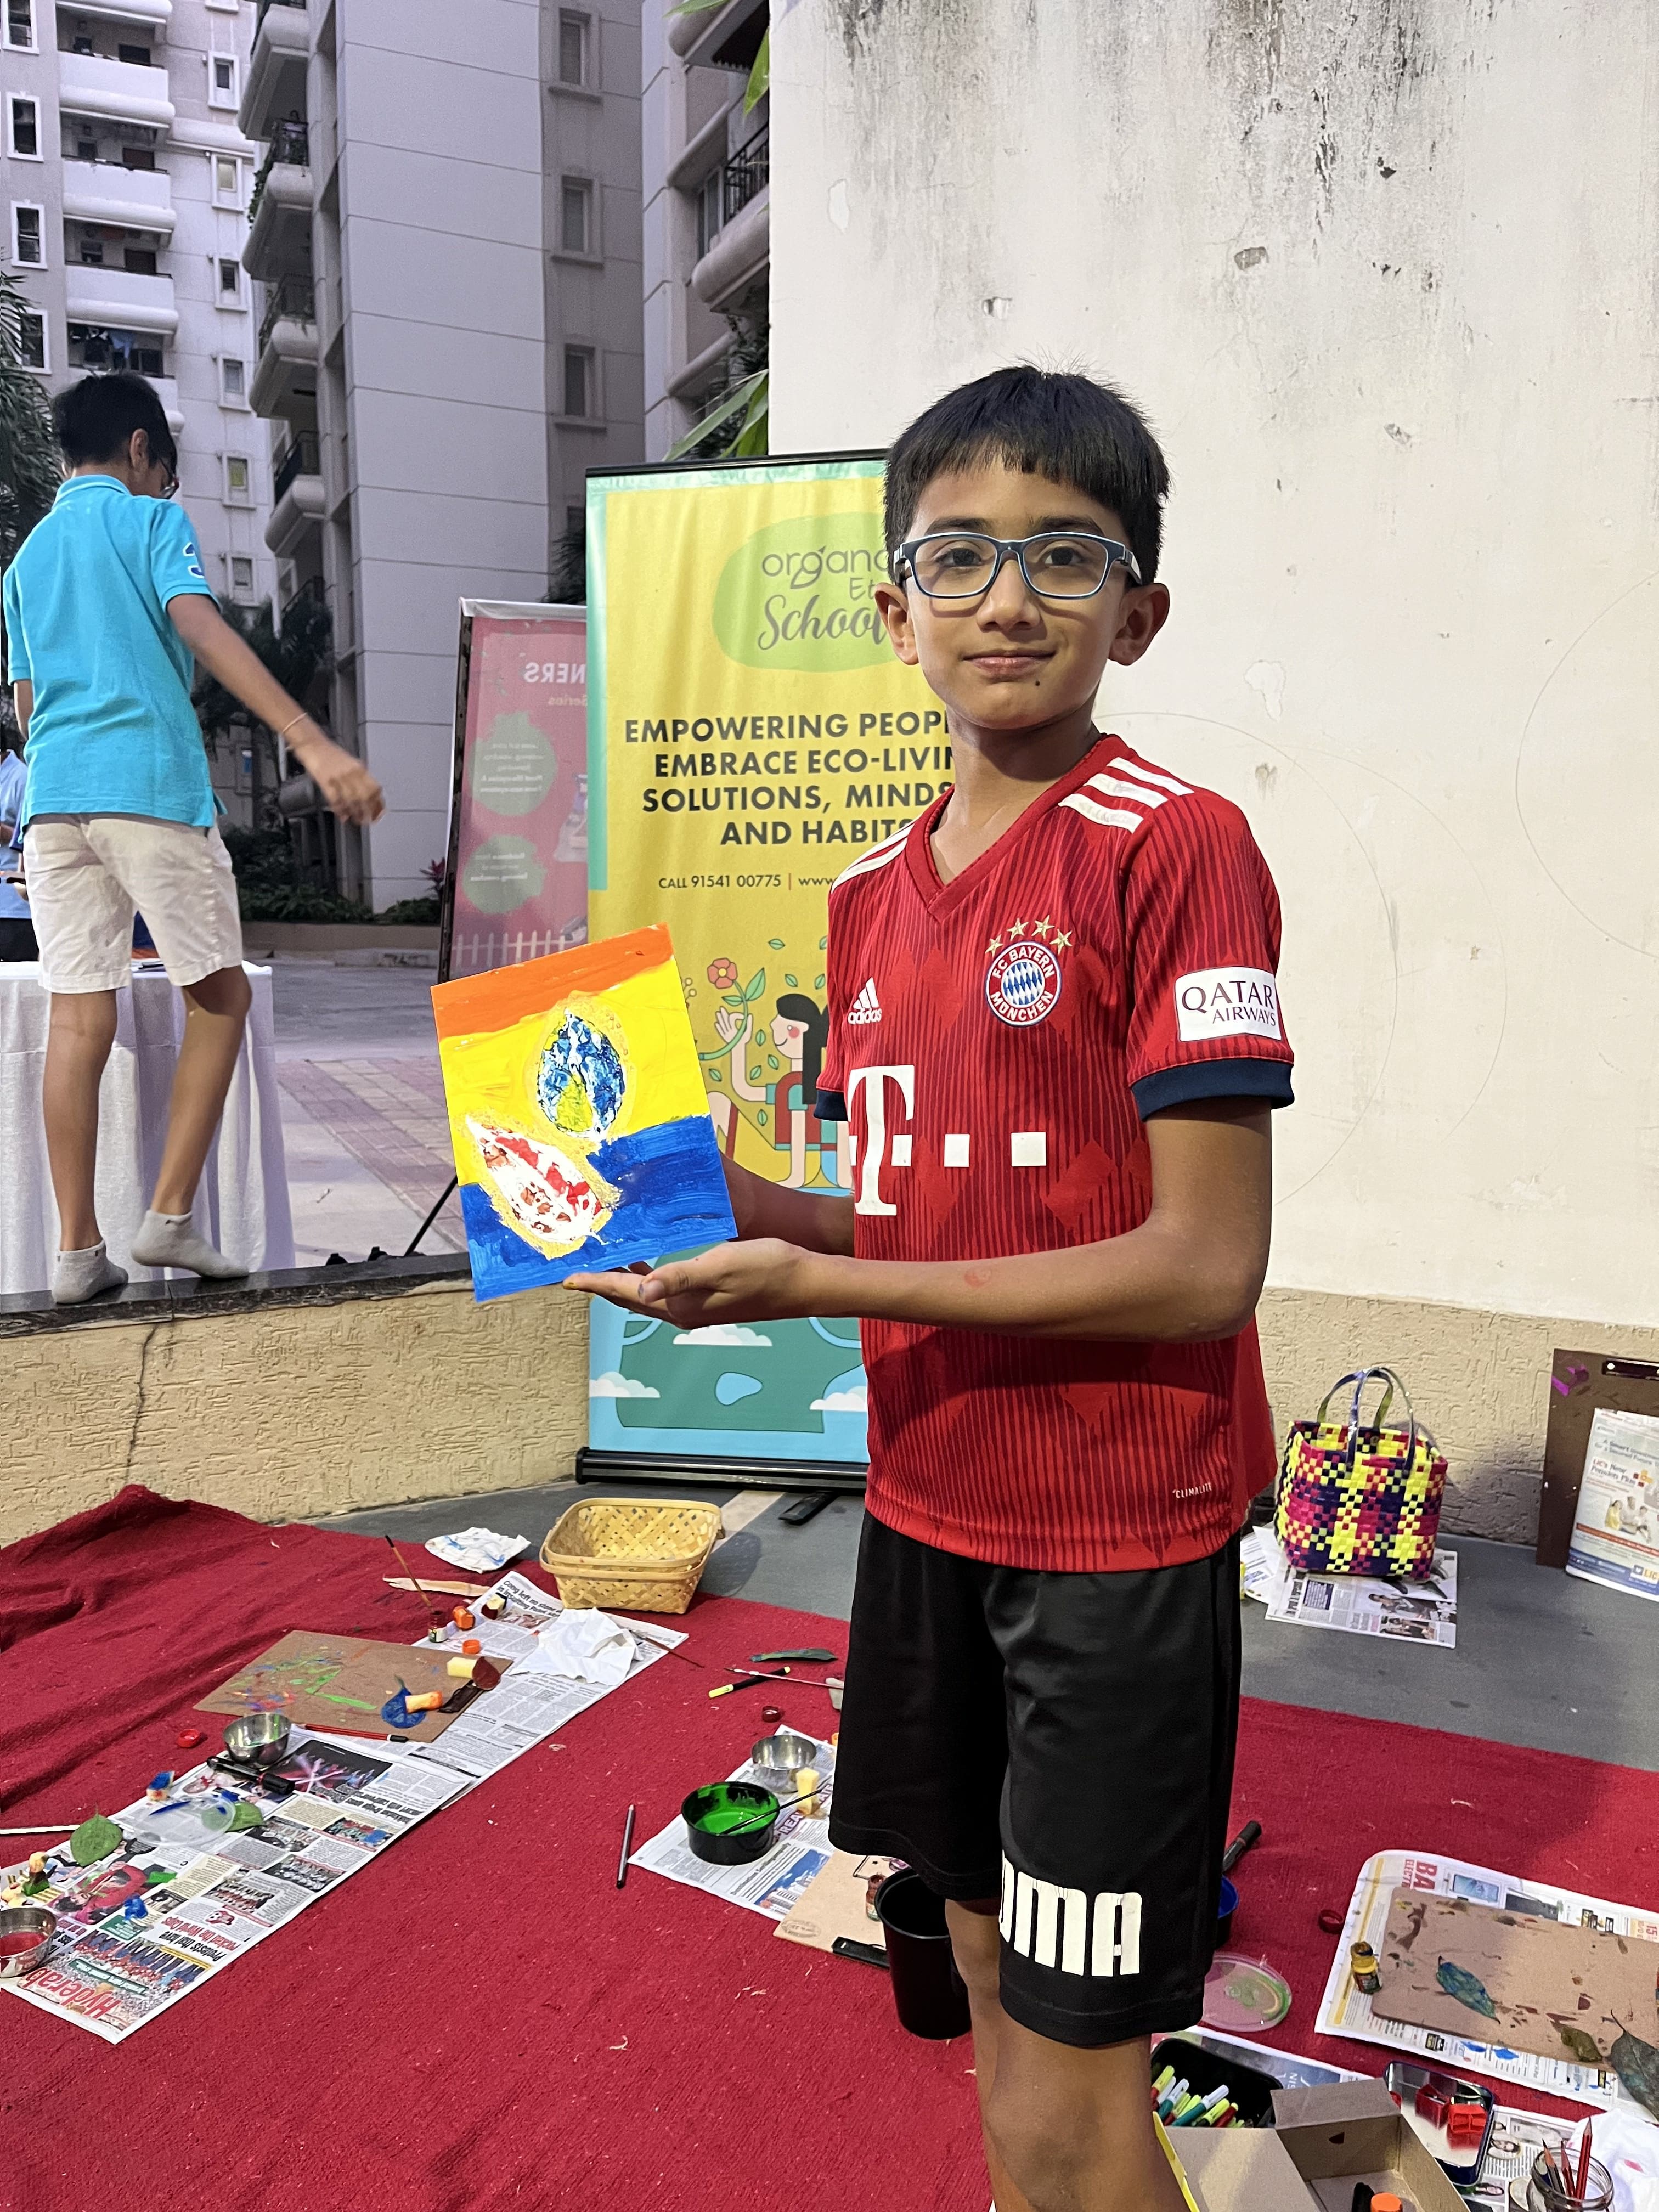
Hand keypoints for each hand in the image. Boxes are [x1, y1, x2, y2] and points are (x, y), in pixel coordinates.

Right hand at [297, 729, 384, 824]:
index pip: (375, 788)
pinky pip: (335, 799)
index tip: (379, 813)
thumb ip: (360, 777)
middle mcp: (351, 773)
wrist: (313, 745)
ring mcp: (338, 777)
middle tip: (369, 820)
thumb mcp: (351, 763)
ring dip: (355, 813)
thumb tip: (369, 795)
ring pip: (352, 800)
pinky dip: (340, 809)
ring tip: (357, 820)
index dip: (378, 803)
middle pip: (365, 796)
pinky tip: (343, 815)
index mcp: (360, 768)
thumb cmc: (331, 754)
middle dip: (368, 811)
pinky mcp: (325, 781)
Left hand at [565, 1238, 822, 1325]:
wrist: (804, 1283)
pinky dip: (647, 1277)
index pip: (627, 1291)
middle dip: (601, 1284)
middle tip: (576, 1270)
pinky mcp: (708, 1301)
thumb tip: (642, 1288)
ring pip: (646, 1295)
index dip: (595, 1283)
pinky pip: (665, 1291)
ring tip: (603, 1262)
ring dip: (622, 1281)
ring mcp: (695, 1309)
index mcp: (681, 1304)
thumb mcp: (720, 1264)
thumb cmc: (766, 1268)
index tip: (567, 1277)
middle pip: (629, 1297)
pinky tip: (648, 1263)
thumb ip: (679, 1275)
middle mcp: (683, 1311)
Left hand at [713, 1005, 748, 1046]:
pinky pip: (720, 1031)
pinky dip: (718, 1028)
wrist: (739, 1049)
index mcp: (734, 1030)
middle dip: (724, 1014)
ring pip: (722, 1025)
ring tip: (718, 1013)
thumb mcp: (748, 1032)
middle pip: (725, 1021)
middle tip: (721, 1008)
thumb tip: (750, 1015)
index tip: (743, 1016)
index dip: (737, 1015)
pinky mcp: (724, 1037)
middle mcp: (728, 1032)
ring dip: (719, 1019)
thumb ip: (749, 1023)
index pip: (732, 1019)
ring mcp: (725, 1035)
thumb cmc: (744, 1040)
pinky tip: (716, 1023)